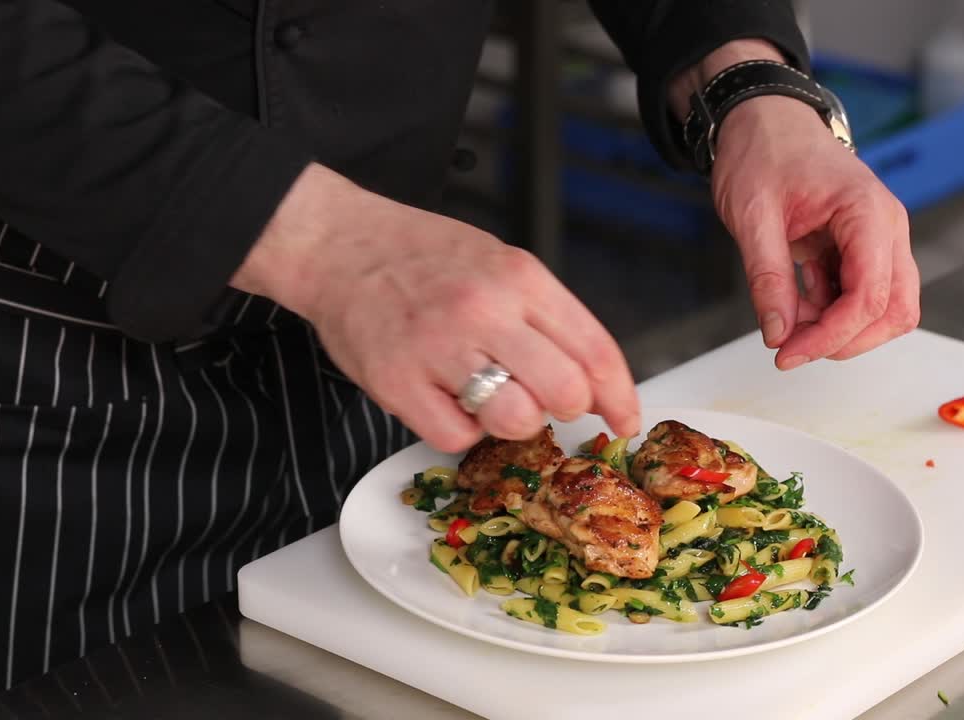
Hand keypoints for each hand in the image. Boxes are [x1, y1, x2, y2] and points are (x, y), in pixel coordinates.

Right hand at [232, 164, 640, 451]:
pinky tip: (447, 400)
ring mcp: (438, 347)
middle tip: (542, 397)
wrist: (340, 245)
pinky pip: (456, 437)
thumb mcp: (501, 263)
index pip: (594, 350)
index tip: (623, 419)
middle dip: (564, 407)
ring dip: (512, 421)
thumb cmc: (424, 256)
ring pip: (515, 420)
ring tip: (487, 394)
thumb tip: (594, 380)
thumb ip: (548, 316)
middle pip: (564, 392)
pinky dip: (459, 430)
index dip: (619, 396)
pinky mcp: (397, 382)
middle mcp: (484, 310)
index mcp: (520, 278)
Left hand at [712, 95, 919, 368]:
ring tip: (790, 317)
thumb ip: (766, 277)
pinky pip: (862, 296)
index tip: (789, 352)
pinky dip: (832, 313)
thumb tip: (778, 332)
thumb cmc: (763, 152)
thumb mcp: (752, 215)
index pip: (871, 295)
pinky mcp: (863, 249)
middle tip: (792, 348)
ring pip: (885, 309)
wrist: (765, 121)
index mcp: (866, 211)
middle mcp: (885, 227)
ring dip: (840, 329)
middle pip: (895, 310)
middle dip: (845, 340)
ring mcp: (878, 239)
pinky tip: (797, 302)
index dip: (832, 335)